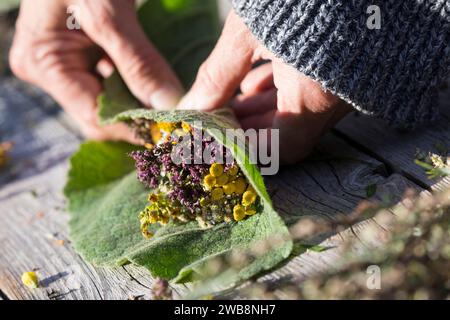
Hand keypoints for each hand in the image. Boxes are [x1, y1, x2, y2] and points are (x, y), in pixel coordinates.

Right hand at [10, 0, 183, 141]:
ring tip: (171, 105)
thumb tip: (169, 106)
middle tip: (175, 121)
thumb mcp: (108, 12)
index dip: (134, 127)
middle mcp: (48, 70)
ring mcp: (63, 62)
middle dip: (138, 117)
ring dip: (140, 103)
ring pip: (108, 99)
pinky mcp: (80, 52)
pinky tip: (158, 86)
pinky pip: (110, 80)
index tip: (171, 130)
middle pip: (100, 112)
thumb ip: (138, 62)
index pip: (94, 116)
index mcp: (43, 63)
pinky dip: (135, 85)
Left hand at [179, 12, 350, 162]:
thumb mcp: (246, 33)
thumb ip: (217, 76)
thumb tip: (190, 107)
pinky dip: (280, 93)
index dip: (248, 150)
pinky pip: (311, 92)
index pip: (281, 148)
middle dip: (248, 129)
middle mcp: (337, 97)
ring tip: (229, 101)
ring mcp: (344, 83)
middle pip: (288, 132)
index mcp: (315, 94)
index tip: (219, 142)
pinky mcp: (343, 67)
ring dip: (261, 112)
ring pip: (298, 112)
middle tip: (217, 119)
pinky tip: (253, 81)